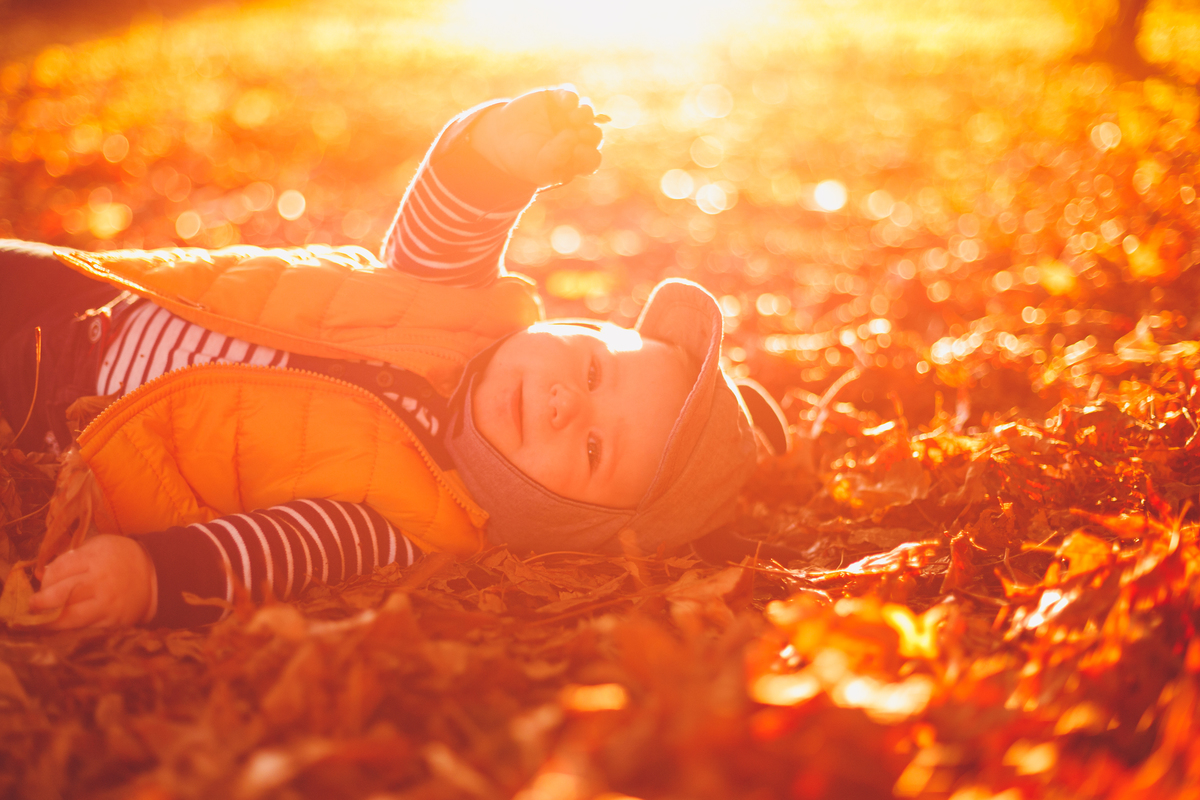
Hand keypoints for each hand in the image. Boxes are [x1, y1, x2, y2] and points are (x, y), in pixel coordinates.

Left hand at [28, 534, 156, 628]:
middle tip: (32, 605)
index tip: (41, 584)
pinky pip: (86, 627)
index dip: (45, 579)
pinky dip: (71, 629)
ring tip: (40, 621)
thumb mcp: (98, 547)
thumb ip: (70, 559)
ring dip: (50, 621)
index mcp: (95, 557)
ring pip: (71, 616)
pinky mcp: (113, 620)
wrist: (156, 574)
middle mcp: (100, 580)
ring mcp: (107, 602)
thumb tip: (41, 576)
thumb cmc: (120, 558)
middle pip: (61, 594)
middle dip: (41, 602)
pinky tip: (62, 628)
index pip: (59, 570)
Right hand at [471, 86, 604, 186]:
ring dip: (585, 114)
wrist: (503, 139)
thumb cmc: (524, 158)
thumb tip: (573, 136)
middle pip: (594, 134)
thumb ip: (557, 156)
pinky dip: (571, 98)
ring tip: (573, 117)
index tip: (577, 151)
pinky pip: (571, 95)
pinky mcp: (558, 99)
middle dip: (591, 134)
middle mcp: (577, 137)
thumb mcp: (539, 165)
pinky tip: (565, 103)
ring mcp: (568, 117)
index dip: (589, 155)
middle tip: (579, 133)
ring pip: (587, 113)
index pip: (592, 159)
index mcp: (575, 159)